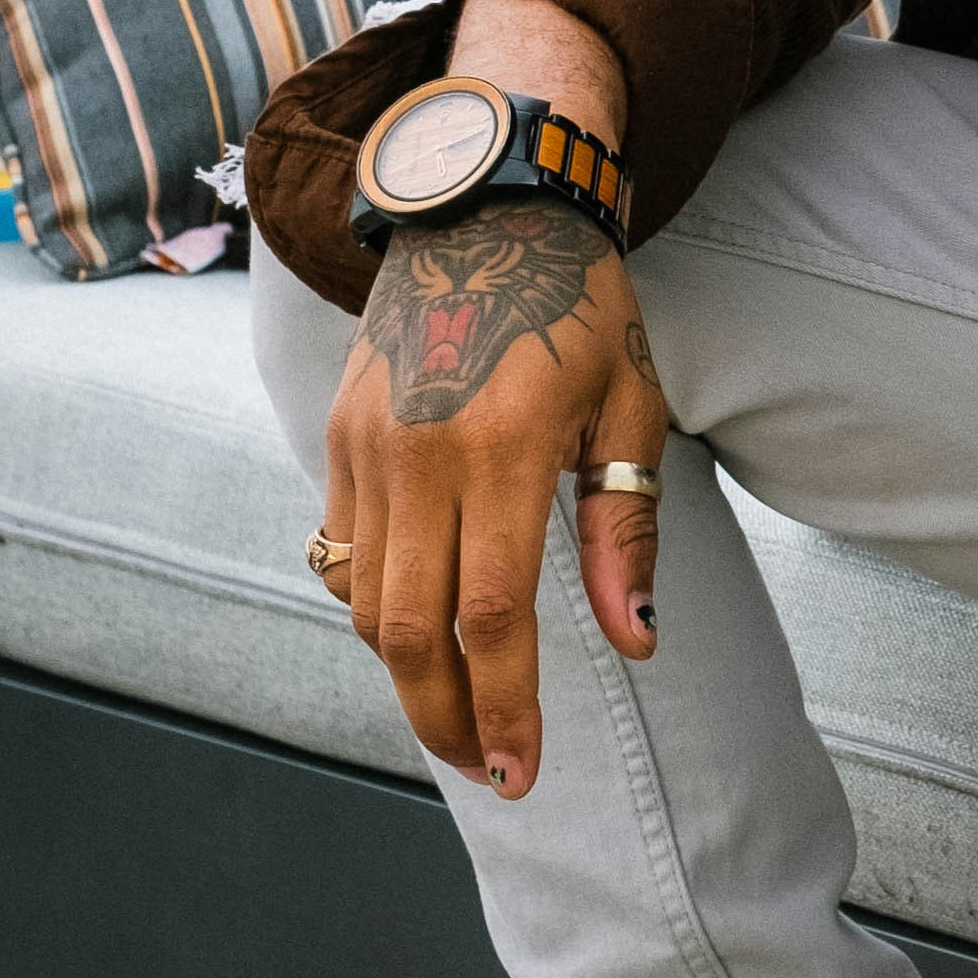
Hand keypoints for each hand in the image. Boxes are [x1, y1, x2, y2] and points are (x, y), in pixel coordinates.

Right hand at [325, 196, 667, 797]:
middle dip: (446, 719)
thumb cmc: (577, 308)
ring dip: (407, 676)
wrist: (485, 207)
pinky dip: (376, 609)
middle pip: (411, 632)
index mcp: (504, 450)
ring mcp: (366, 445)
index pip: (492, 617)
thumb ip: (626, 531)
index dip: (505, 707)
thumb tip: (640, 641)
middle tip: (489, 771)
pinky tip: (420, 635)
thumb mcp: (628, 408)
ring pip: (366, 601)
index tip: (523, 770)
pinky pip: (343, 552)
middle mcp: (420, 454)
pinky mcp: (337, 435)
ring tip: (460, 715)